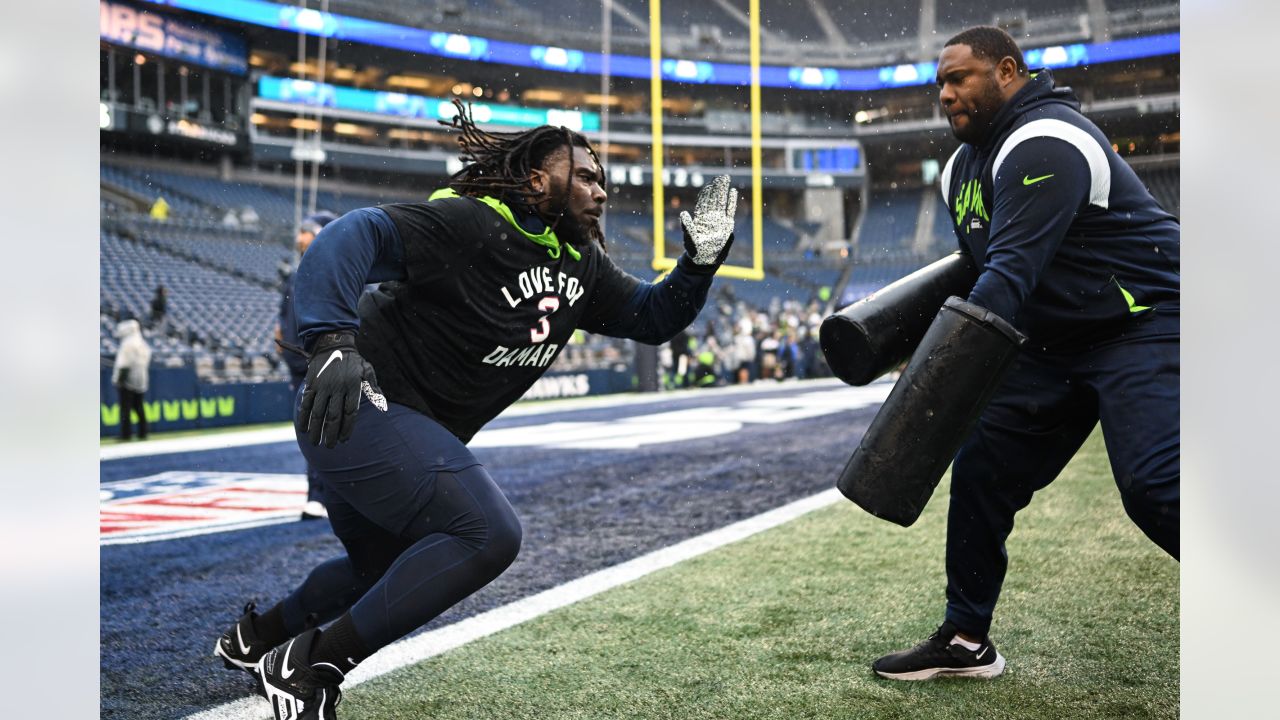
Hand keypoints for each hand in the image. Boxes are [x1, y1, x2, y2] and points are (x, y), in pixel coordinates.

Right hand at [297, 331, 385, 447]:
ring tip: (315, 442)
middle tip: (330, 447)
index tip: (344, 440)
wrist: (333, 344)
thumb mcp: (367, 371)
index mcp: (353, 386)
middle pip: (334, 416)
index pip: (350, 412)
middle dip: (330, 434)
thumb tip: (382, 403)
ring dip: (316, 430)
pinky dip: (304, 417)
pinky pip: (306, 403)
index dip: (347, 428)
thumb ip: (373, 388)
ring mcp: (323, 386)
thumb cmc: (353, 361)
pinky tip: (303, 428)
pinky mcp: (312, 384)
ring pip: (318, 413)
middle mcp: (337, 388)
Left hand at [679, 174, 737, 265]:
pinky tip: (733, 191)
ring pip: (722, 201)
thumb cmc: (694, 249)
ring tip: (726, 179)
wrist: (705, 259)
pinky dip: (732, 201)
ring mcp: (719, 219)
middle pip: (714, 198)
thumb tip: (683, 214)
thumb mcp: (689, 238)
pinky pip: (730, 210)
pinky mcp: (727, 224)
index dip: (707, 192)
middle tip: (721, 176)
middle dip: (717, 187)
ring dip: (724, 191)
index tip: (710, 184)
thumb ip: (687, 226)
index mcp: (701, 217)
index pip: (704, 201)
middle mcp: (710, 216)